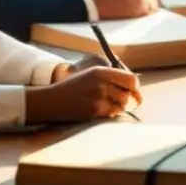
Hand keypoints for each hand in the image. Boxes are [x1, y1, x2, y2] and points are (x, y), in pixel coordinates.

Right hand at [26, 66, 142, 123]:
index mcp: (100, 71)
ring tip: (111, 106)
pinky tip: (104, 111)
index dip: (135, 87)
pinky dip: (112, 113)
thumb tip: (133, 85)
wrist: (50, 101)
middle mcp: (101, 82)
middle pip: (129, 93)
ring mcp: (98, 96)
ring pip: (123, 104)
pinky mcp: (94, 110)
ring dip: (121, 107)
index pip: (131, 79)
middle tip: (129, 103)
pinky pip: (113, 113)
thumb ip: (109, 78)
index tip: (134, 92)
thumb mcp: (89, 75)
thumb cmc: (71, 88)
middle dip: (131, 99)